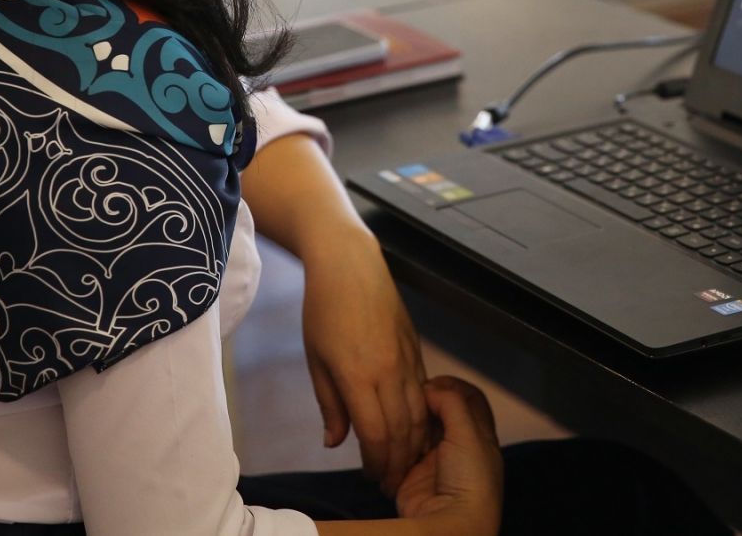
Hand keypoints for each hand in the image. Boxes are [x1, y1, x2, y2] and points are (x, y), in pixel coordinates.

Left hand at [300, 227, 430, 495]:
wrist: (350, 263)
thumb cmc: (323, 310)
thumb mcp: (316, 360)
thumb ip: (330, 404)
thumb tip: (336, 442)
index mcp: (359, 376)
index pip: (376, 435)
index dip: (376, 462)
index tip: (371, 475)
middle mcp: (389, 371)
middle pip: (404, 430)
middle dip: (399, 460)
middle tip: (391, 478)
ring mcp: (407, 358)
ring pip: (421, 412)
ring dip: (415, 442)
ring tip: (406, 460)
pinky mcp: (416, 347)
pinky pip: (425, 390)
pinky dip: (424, 415)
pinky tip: (417, 428)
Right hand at [394, 377, 503, 535]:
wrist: (449, 525)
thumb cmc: (469, 480)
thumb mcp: (468, 434)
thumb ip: (451, 403)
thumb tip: (430, 388)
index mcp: (481, 436)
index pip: (469, 399)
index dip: (452, 386)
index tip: (432, 382)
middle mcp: (459, 446)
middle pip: (441, 413)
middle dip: (425, 403)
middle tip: (410, 396)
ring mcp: (435, 461)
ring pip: (418, 430)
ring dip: (408, 423)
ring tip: (400, 418)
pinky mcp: (412, 475)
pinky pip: (400, 451)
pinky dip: (394, 444)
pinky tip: (390, 437)